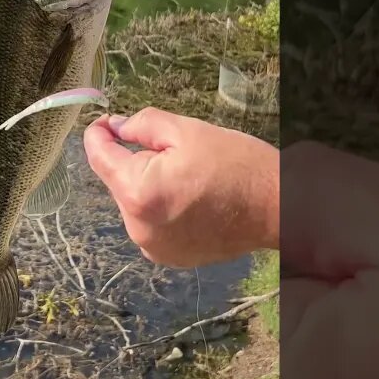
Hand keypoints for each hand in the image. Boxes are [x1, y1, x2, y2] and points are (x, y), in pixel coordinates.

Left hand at [82, 107, 277, 266]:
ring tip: (189, 177)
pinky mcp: (169, 257)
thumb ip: (142, 125)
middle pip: (119, 181)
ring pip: (135, 202)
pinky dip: (161, 208)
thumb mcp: (187, 130)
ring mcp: (152, 247)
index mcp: (138, 193)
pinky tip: (191, 199)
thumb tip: (115, 128)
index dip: (99, 133)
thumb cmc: (237, 164)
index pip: (99, 157)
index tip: (107, 121)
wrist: (279, 208)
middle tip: (174, 149)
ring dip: (149, 185)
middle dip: (136, 161)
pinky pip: (151, 223)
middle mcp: (137, 227)